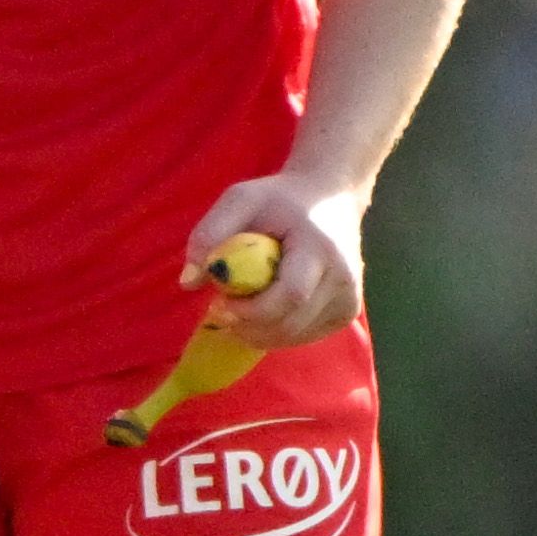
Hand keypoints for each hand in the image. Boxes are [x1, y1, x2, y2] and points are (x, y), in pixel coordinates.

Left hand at [182, 166, 368, 348]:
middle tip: (219, 312)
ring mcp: (349, 300)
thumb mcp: (240, 200)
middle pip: (292, 323)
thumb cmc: (280, 199)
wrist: (331, 199)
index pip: (291, 294)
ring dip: (258, 333)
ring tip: (237, 310)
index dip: (252, 309)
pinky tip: (260, 312)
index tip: (220, 303)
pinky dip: (276, 332)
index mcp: (320, 248)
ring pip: (296, 336)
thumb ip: (209, 234)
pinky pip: (304, 337)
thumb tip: (187, 282)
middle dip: (248, 326)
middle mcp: (343, 279)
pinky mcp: (347, 314)